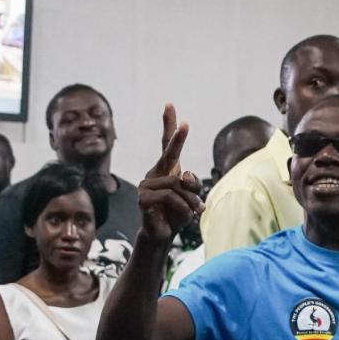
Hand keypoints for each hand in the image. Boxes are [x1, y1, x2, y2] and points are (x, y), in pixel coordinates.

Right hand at [138, 104, 203, 244]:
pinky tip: (184, 214)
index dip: (169, 126)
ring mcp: (146, 184)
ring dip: (191, 199)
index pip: (167, 145)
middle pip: (169, 153)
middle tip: (185, 124)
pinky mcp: (143, 197)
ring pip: (177, 184)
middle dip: (178, 138)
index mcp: (167, 169)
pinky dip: (182, 206)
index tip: (169, 105)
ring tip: (195, 210)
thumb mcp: (191, 197)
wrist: (163, 234)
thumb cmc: (177, 213)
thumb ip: (191, 184)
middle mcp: (155, 173)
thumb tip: (183, 174)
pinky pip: (169, 196)